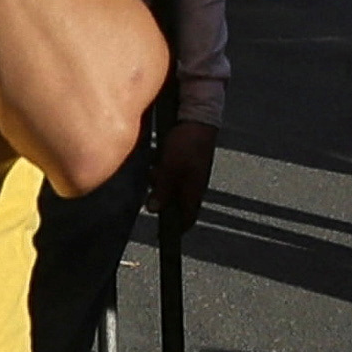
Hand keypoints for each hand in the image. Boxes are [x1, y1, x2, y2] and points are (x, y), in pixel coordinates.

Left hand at [154, 116, 217, 235]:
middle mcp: (195, 184)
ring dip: (161, 185)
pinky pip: (173, 175)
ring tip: (153, 171)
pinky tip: (156, 162)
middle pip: (178, 204)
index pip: (188, 218)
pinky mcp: (188, 161)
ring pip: (174, 188)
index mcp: (194, 189)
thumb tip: (154, 209)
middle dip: (163, 202)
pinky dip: (163, 174)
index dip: (176, 229)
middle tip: (151, 195)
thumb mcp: (170, 166)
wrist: (199, 116)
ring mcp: (192, 172)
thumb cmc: (188, 141)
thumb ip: (163, 188)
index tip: (163, 235)